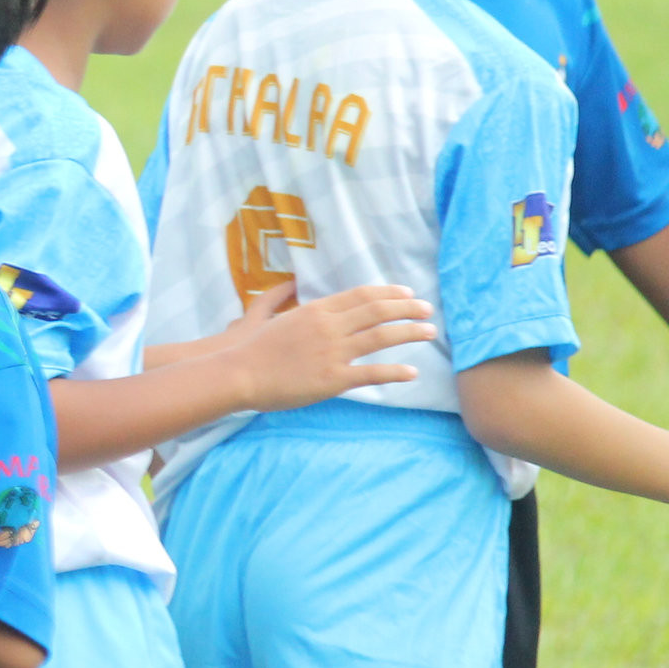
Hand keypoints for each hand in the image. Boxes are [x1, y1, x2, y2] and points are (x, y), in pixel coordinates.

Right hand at [223, 283, 436, 411]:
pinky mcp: (333, 379)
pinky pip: (372, 373)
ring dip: (410, 332)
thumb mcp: (271, 317)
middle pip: (377, 311)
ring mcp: (333, 352)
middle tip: (427, 309)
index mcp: (316, 310)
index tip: (407, 294)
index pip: (361, 295)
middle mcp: (329, 327)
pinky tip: (412, 373)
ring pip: (382, 337)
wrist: (238, 373)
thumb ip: (287, 303)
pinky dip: (395, 372)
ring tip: (429, 332)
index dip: (388, 293)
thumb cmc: (251, 347)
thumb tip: (291, 288)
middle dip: (407, 308)